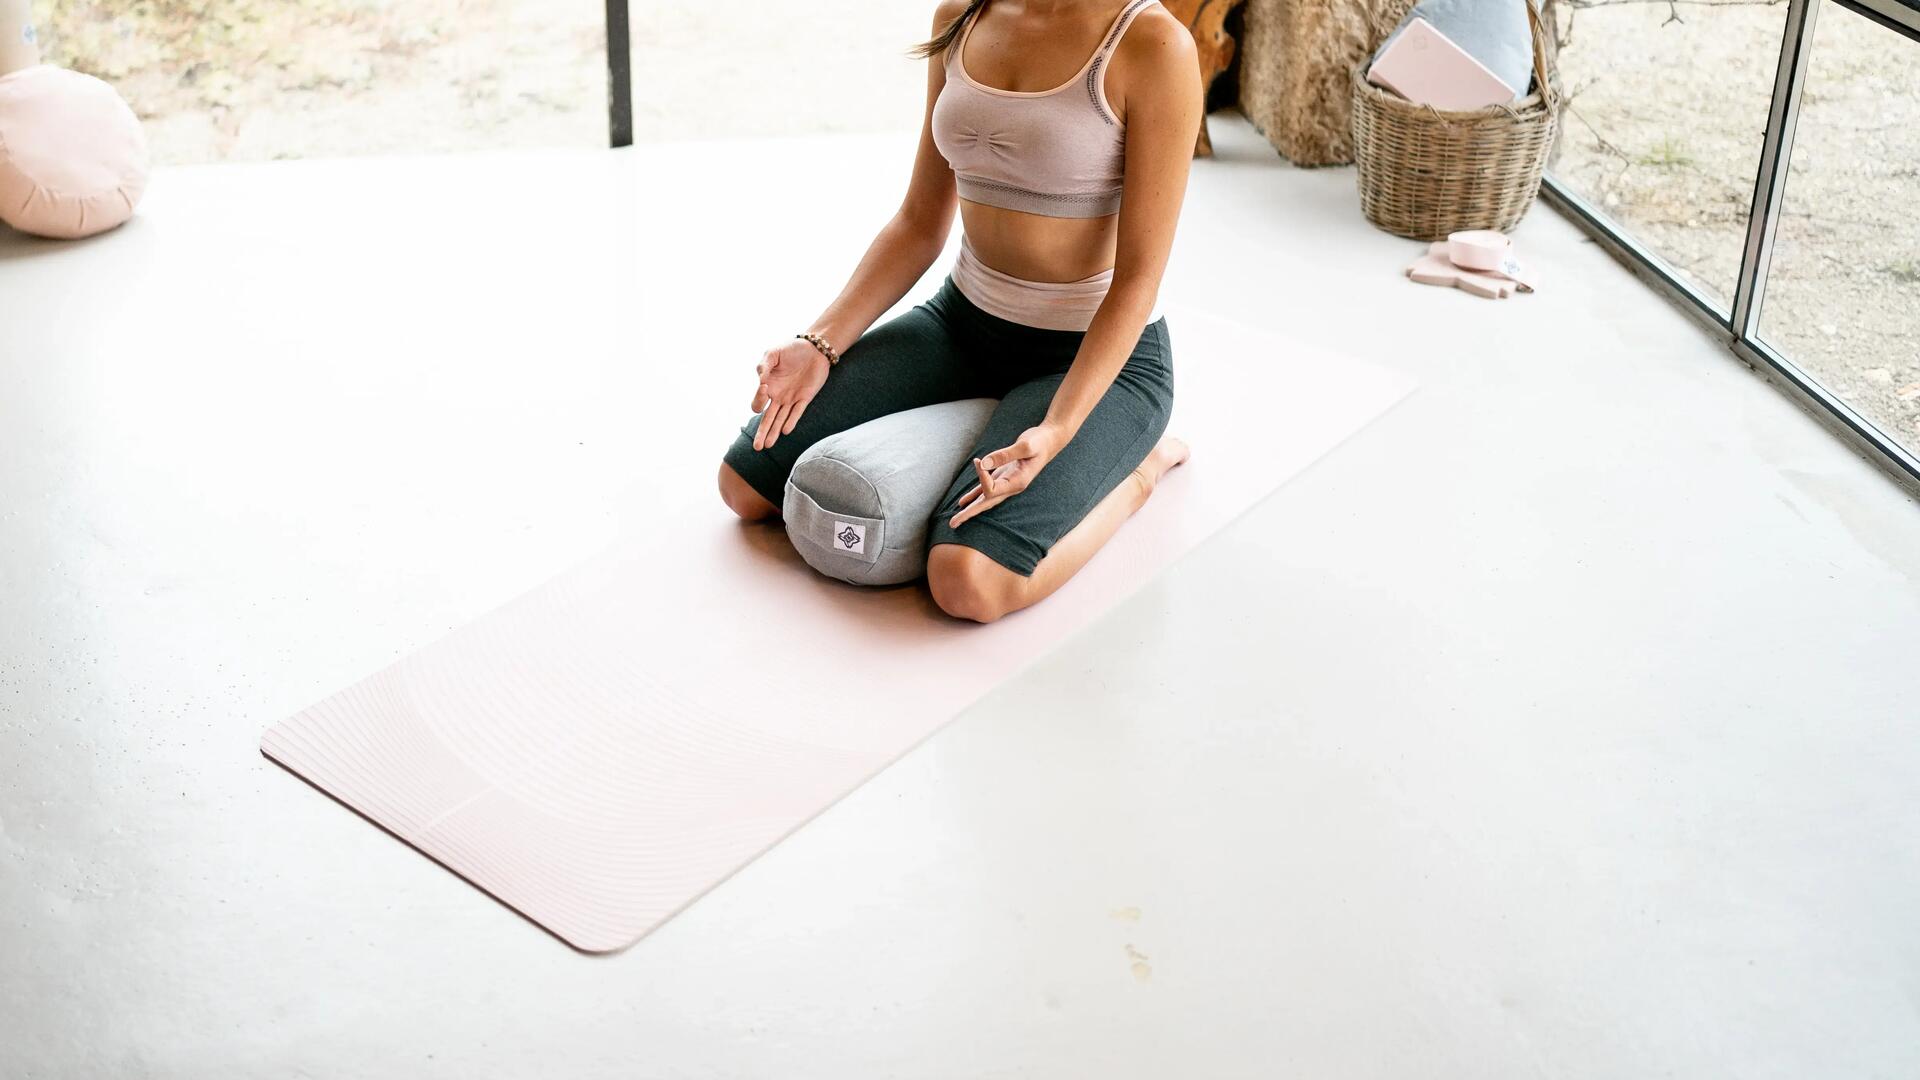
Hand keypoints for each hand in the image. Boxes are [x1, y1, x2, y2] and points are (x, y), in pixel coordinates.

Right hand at [750, 339, 830, 449]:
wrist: (815, 349)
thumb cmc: (791, 349)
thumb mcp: (773, 353)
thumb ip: (764, 365)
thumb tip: (761, 381)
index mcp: (768, 386)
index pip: (758, 402)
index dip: (758, 399)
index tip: (764, 387)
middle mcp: (778, 396)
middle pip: (767, 419)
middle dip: (761, 432)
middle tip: (756, 447)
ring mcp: (791, 399)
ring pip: (780, 420)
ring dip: (773, 433)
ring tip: (767, 446)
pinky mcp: (805, 398)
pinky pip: (797, 413)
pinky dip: (792, 421)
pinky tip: (786, 431)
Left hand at [949, 423, 1067, 527]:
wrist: (1049, 440)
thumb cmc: (1039, 442)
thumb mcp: (1025, 446)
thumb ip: (1004, 454)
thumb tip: (983, 463)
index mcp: (1017, 483)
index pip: (992, 488)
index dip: (981, 476)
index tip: (979, 461)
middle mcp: (1011, 487)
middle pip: (986, 504)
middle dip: (969, 513)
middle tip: (952, 524)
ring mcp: (1006, 483)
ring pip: (984, 499)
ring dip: (969, 508)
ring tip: (955, 520)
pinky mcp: (1003, 476)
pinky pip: (985, 489)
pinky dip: (973, 495)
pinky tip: (963, 502)